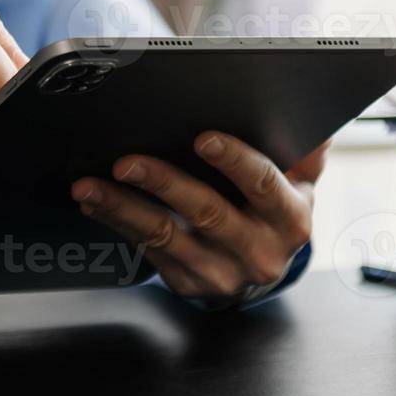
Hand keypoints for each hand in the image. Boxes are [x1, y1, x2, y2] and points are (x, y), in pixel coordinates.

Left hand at [71, 134, 325, 302]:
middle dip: (162, 182)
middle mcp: (259, 251)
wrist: (261, 269)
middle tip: (125, 161)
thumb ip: (302, 150)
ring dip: (122, 207)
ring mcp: (221, 272)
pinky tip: (94, 202)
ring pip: (166, 235)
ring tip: (89, 186)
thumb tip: (306, 113)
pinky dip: (116, 222)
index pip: (263, 184)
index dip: (234, 160)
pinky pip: (146, 249)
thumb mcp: (298, 183)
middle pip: (207, 211)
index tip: (202, 137)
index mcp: (289, 218)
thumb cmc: (273, 210)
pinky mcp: (188, 282)